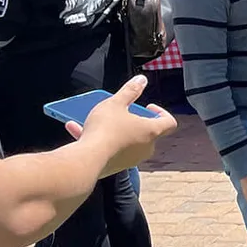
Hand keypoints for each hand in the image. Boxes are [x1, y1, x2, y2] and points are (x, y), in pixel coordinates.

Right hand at [61, 75, 176, 175]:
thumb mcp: (116, 103)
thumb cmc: (105, 129)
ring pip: (126, 141)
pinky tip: (78, 130)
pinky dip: (99, 141)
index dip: (161, 113)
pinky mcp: (116, 166)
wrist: (88, 159)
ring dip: (113, 130)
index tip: (148, 106)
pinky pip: (110, 150)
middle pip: (147, 133)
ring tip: (97, 120)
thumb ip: (129, 90)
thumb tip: (141, 80)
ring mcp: (131, 159)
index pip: (169, 123)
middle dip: (135, 121)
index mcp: (151, 131)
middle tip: (123, 112)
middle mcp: (145, 148)